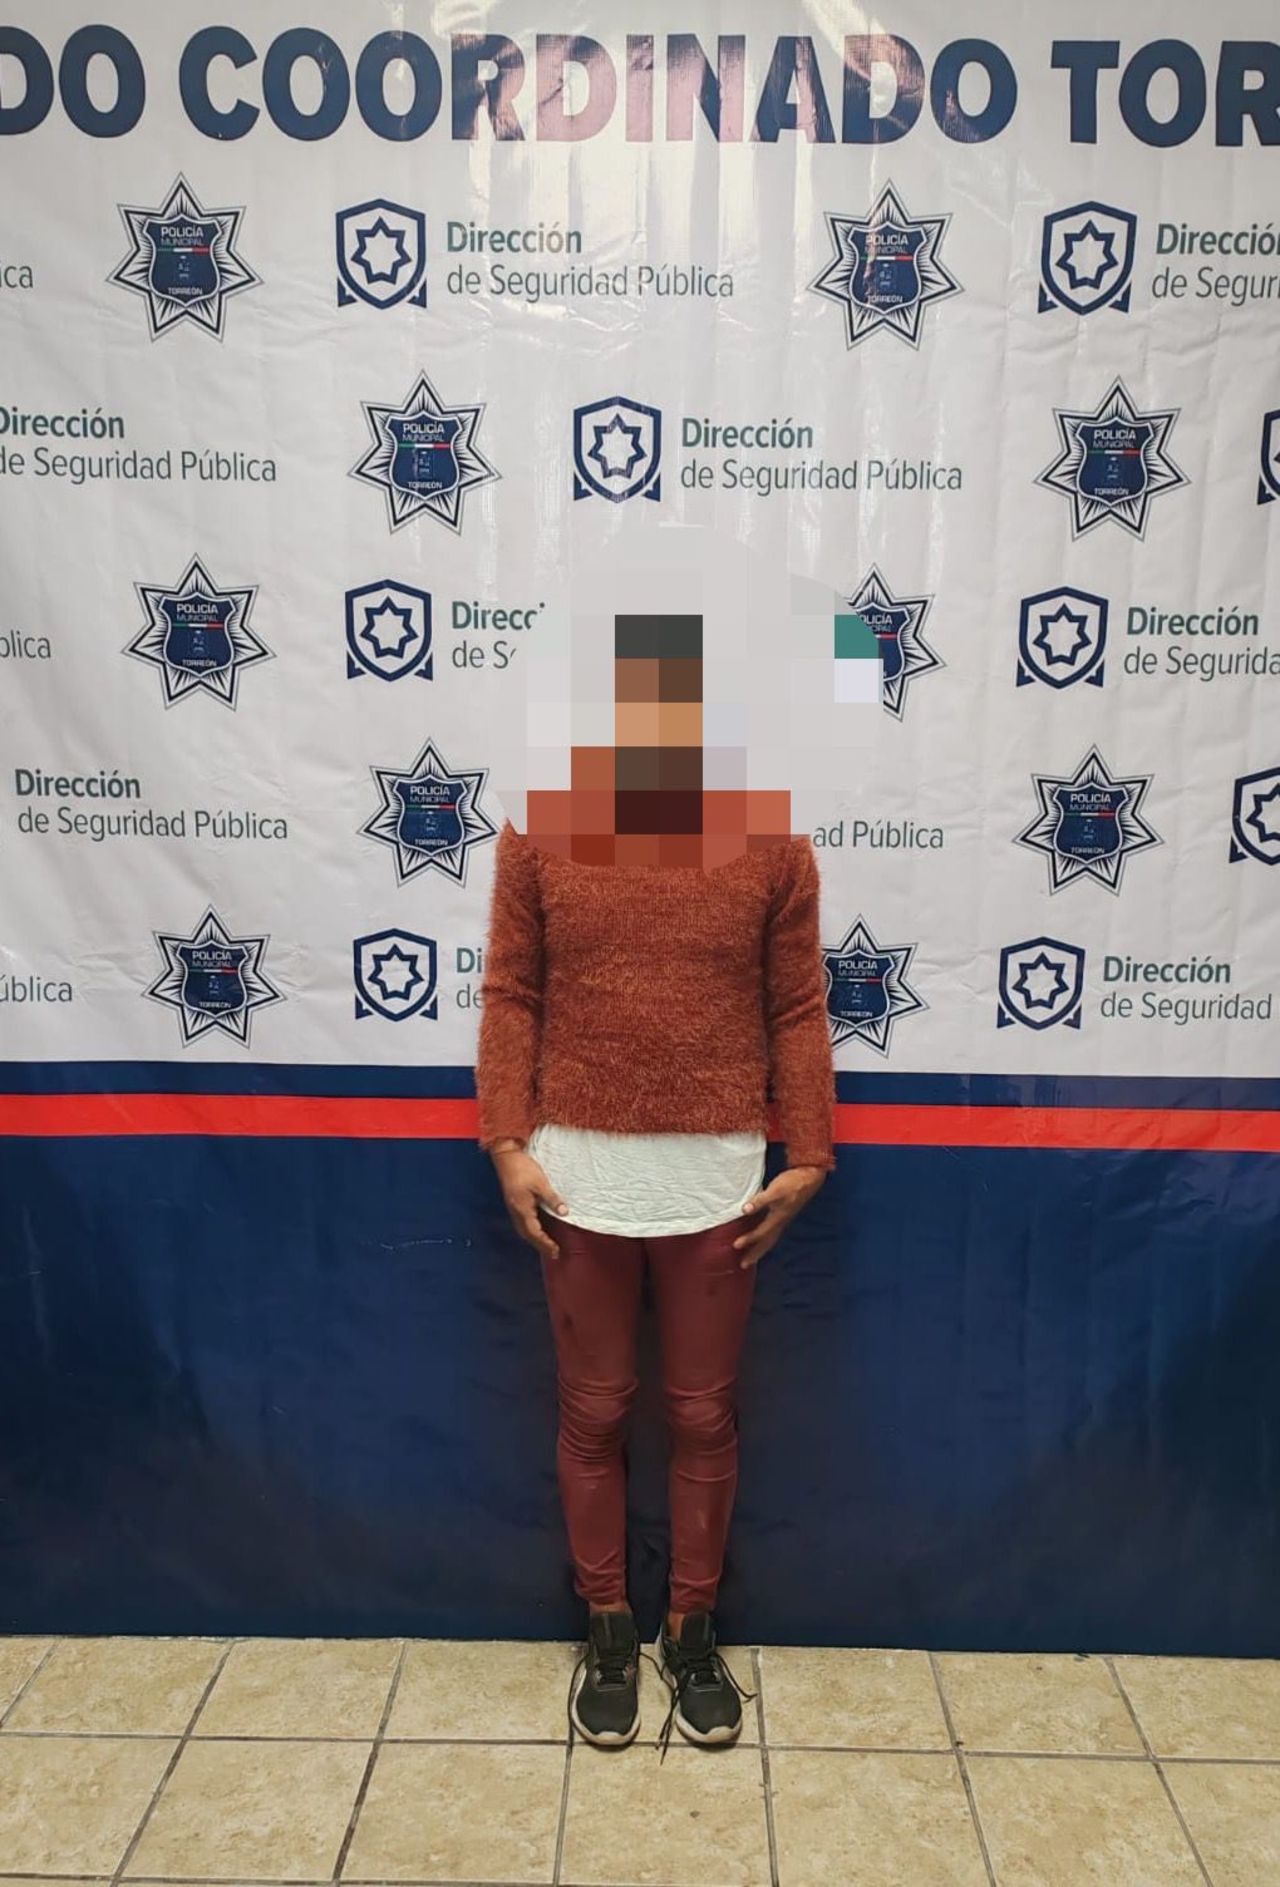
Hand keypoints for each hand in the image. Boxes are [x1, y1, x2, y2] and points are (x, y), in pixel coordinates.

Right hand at [492, 1146, 569, 1260]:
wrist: (506, 1157)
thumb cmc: (523, 1168)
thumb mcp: (541, 1183)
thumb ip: (552, 1199)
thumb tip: (564, 1212)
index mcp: (522, 1209)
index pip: (535, 1233)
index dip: (545, 1243)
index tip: (556, 1251)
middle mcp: (515, 1212)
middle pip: (528, 1235)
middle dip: (540, 1245)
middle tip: (553, 1253)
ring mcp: (513, 1208)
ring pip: (523, 1230)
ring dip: (535, 1239)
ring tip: (546, 1245)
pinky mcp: (513, 1203)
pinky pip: (522, 1223)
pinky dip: (530, 1231)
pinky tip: (536, 1230)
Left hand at [732, 1165, 826, 1268]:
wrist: (809, 1178)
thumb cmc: (792, 1183)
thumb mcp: (775, 1190)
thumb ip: (760, 1201)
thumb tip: (745, 1210)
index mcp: (778, 1218)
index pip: (761, 1233)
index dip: (748, 1239)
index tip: (735, 1245)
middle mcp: (781, 1222)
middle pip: (767, 1242)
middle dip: (755, 1254)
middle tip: (744, 1265)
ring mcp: (783, 1220)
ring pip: (770, 1239)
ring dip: (760, 1249)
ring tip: (751, 1257)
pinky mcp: (784, 1215)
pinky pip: (773, 1232)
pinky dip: (765, 1239)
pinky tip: (761, 1238)